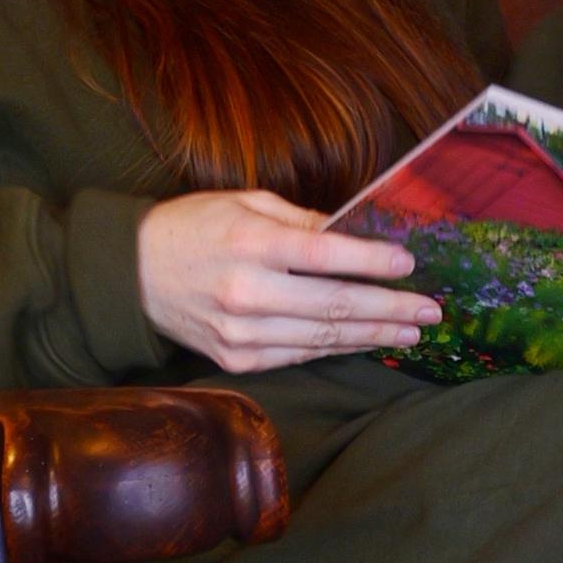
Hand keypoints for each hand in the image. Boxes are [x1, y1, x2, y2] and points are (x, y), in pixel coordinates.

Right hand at [137, 189, 440, 374]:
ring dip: (373, 335)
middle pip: (335, 305)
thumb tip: (352, 232)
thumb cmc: (194, 226)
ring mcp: (241, 334)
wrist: (132, 275)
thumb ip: (301, 220)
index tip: (410, 265)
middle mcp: (248, 293)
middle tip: (431, 312)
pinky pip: (298, 355)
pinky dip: (336, 349)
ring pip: (323, 337)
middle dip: (390, 309)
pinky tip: (365, 342)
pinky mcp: (236, 359)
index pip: (328, 256)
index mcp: (252, 245)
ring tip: (411, 332)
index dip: (375, 262)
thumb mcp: (245, 203)